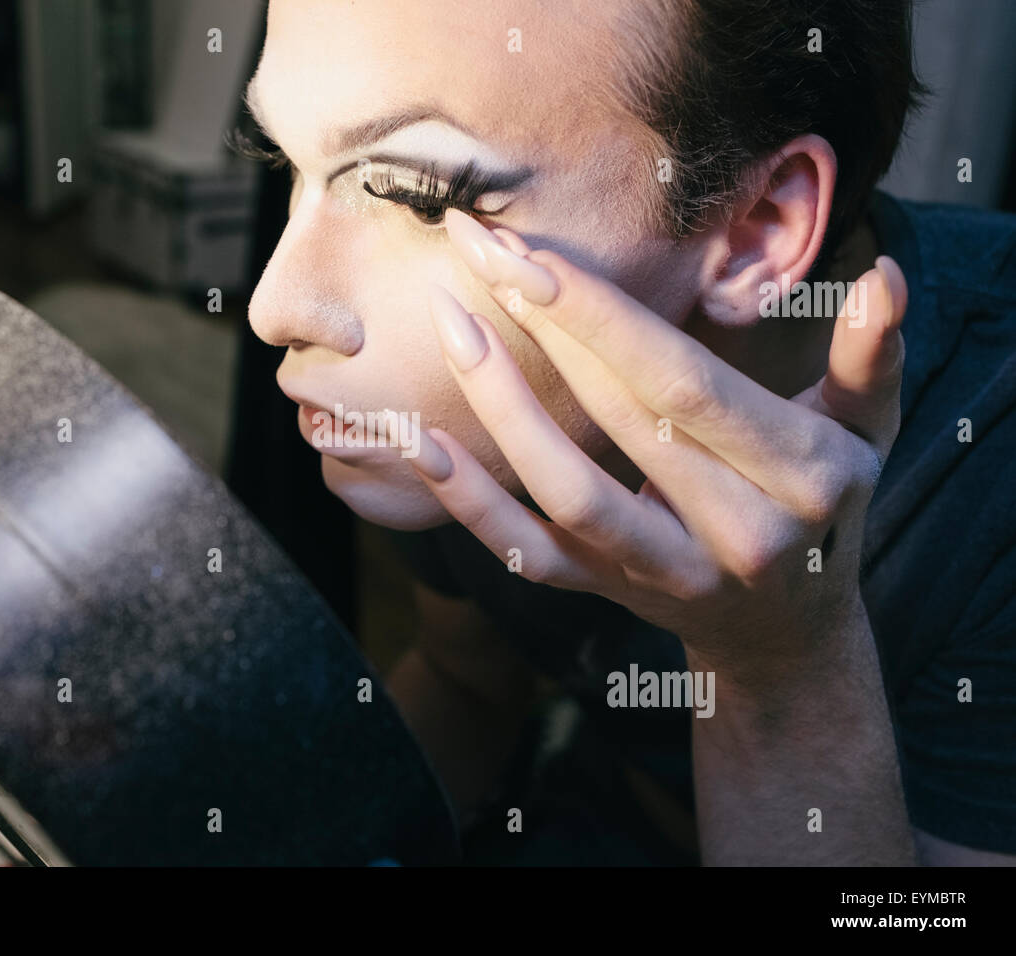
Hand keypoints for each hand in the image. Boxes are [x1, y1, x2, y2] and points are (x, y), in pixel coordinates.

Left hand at [408, 209, 907, 678]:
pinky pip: (529, 554)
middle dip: (543, 325)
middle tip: (476, 249)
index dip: (601, 314)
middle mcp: (733, 531)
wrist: (786, 633)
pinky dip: (471, 501)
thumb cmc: (822, 505)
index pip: (683, 381)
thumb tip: (880, 278)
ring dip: (500, 405)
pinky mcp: (610, 598)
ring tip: (449, 325)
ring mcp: (664, 574)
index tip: (529, 251)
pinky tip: (421, 441)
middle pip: (620, 417)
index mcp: (799, 474)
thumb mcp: (865, 434)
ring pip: (567, 490)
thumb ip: (871, 360)